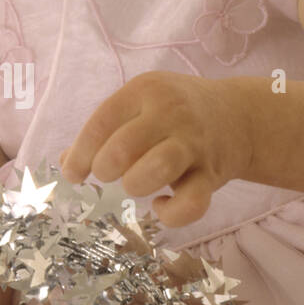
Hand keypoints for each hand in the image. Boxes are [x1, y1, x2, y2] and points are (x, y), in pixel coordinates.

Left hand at [57, 71, 251, 228]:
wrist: (239, 116)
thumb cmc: (174, 113)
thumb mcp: (140, 105)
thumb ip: (104, 130)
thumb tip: (65, 163)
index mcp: (145, 90)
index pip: (100, 124)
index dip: (80, 155)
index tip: (73, 174)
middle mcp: (171, 112)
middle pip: (122, 148)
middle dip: (105, 170)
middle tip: (109, 175)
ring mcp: (194, 143)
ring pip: (156, 169)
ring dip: (135, 185)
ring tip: (135, 185)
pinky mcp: (213, 174)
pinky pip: (190, 203)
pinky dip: (170, 214)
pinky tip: (161, 206)